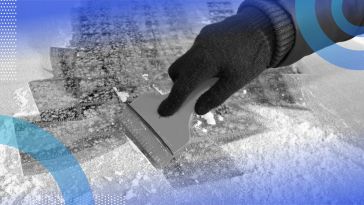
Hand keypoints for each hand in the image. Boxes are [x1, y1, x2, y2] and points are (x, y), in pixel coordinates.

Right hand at [158, 7, 274, 115]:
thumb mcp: (236, 81)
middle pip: (176, 72)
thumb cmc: (251, 56)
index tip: (163, 112)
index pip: (182, 86)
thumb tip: (198, 110)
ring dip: (190, 73)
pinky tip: (217, 64)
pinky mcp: (206, 35)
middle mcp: (197, 49)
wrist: (264, 27)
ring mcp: (201, 40)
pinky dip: (199, 63)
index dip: (172, 102)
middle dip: (179, 85)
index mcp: (204, 62)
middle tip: (192, 96)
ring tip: (210, 79)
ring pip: (186, 61)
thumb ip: (215, 96)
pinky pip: (195, 52)